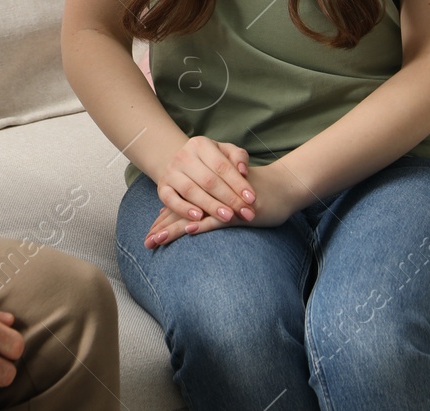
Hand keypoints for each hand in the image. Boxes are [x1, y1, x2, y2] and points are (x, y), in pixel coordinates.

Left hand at [145, 160, 309, 248]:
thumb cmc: (255, 195)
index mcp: (207, 194)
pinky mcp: (238, 210)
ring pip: (196, 215)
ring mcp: (224, 202)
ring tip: (158, 239)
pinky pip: (219, 217)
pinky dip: (204, 223)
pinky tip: (191, 229)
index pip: (182, 208)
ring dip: (176, 228)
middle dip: (164, 228)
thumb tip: (188, 224)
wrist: (283, 187)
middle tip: (146, 242)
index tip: (149, 237)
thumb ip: (209, 208)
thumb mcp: (229, 201)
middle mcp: (212, 195)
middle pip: (183, 213)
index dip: (164, 221)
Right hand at [149, 135, 256, 239]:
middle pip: (209, 180)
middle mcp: (183, 156)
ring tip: (228, 217)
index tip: (252, 199)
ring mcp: (171, 171)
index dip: (238, 183)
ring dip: (211, 206)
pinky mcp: (162, 187)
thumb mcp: (225, 152)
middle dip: (229, 198)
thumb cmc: (211, 160)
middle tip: (246, 213)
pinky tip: (198, 218)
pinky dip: (183, 209)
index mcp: (200, 144)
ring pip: (191, 191)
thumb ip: (238, 157)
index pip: (222, 166)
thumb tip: (243, 170)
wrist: (183, 164)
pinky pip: (170, 200)